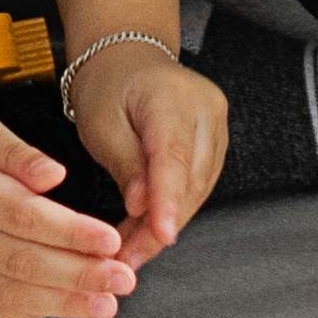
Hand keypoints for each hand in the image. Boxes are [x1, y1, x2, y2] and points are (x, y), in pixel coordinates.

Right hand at [0, 96, 134, 317]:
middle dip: (78, 276)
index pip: (21, 216)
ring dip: (60, 304)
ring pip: (5, 294)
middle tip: (123, 281)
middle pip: (19, 262)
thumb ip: (17, 153)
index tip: (111, 240)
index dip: (70, 233)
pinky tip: (62, 309)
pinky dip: (28, 312)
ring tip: (105, 305)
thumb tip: (56, 177)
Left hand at [63, 36, 231, 269]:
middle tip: (126, 259)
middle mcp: (206, 111)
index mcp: (172, 97)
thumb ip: (124, 163)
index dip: (168, 200)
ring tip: (131, 252)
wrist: (128, 59)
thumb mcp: (100, 123)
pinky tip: (147, 233)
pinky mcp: (216, 143)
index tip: (161, 234)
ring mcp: (217, 128)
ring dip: (164, 224)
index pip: (174, 156)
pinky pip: (196, 185)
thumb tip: (140, 205)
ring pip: (196, 190)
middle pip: (189, 181)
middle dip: (158, 226)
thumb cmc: (110, 86)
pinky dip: (172, 211)